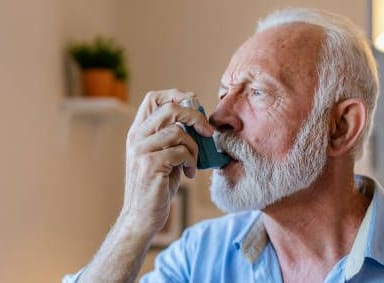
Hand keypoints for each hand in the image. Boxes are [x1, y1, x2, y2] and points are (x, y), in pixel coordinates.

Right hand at [121, 89, 213, 234]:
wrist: (142, 216)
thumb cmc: (158, 185)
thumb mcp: (165, 155)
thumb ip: (175, 136)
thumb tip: (199, 119)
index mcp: (139, 131)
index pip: (153, 98)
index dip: (177, 94)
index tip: (195, 104)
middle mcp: (136, 137)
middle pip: (169, 108)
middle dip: (195, 117)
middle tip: (207, 132)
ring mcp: (141, 150)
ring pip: (178, 132)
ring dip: (194, 148)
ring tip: (192, 163)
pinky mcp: (150, 164)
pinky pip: (181, 152)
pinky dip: (191, 162)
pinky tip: (188, 174)